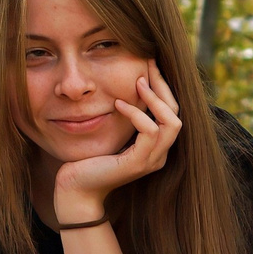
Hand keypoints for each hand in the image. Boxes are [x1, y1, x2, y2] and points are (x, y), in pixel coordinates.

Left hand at [52, 66, 182, 221]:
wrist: (76, 189)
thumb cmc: (90, 160)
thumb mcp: (113, 132)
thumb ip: (125, 117)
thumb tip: (128, 87)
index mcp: (156, 147)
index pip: (171, 112)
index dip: (163, 87)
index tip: (150, 65)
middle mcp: (159, 154)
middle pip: (176, 114)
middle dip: (163, 86)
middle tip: (148, 66)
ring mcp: (152, 160)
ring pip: (171, 122)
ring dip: (154, 99)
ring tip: (137, 82)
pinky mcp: (138, 163)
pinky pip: (149, 131)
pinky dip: (136, 114)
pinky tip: (119, 103)